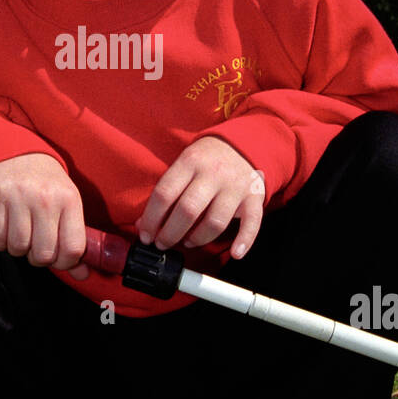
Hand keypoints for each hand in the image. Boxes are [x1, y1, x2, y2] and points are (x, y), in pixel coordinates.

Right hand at [0, 153, 89, 278]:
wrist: (15, 151)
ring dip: (18, 249)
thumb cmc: (45, 183)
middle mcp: (46, 199)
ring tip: (21, 235)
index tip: (59, 259)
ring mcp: (20, 198)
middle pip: (44, 254)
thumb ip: (74, 239)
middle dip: (39, 258)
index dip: (66, 263)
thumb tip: (82, 275)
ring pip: (18, 248)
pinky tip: (6, 229)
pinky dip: (0, 242)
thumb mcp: (67, 204)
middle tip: (37, 247)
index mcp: (69, 200)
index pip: (73, 248)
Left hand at [135, 136, 264, 259]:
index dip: (151, 219)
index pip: (164, 193)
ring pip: (215, 222)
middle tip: (162, 243)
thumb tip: (143, 225)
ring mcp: (235, 186)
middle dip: (170, 233)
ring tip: (187, 242)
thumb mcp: (183, 165)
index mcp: (190, 162)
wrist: (242, 145)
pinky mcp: (254, 197)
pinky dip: (245, 241)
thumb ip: (165, 193)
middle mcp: (213, 174)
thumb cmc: (206, 160)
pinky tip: (235, 253)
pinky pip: (252, 223)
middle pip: (188, 210)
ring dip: (198, 239)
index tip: (146, 235)